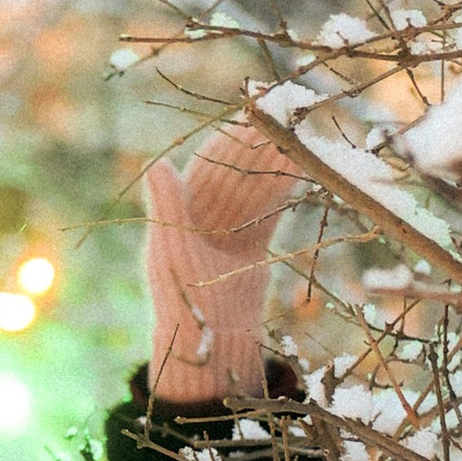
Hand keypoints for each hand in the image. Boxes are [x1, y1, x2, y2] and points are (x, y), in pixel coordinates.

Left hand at [143, 118, 302, 405]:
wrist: (212, 345)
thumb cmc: (183, 301)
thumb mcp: (170, 250)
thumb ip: (167, 205)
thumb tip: (158, 163)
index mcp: (179, 210)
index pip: (207, 163)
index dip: (230, 139)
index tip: (251, 114)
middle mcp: (204, 215)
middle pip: (235, 170)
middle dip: (258, 144)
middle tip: (285, 115)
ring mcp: (230, 230)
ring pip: (256, 186)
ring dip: (275, 161)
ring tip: (299, 134)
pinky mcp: (253, 246)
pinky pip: (271, 209)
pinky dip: (285, 187)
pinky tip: (303, 165)